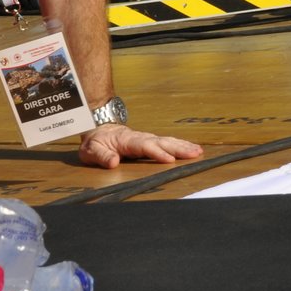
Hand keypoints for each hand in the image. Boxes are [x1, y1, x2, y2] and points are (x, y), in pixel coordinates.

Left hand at [79, 124, 203, 168]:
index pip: (145, 146)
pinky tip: (192, 149)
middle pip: (163, 142)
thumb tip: (113, 162)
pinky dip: (181, 145)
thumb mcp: (92, 150)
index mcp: (128, 141)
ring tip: (198, 151)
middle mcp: (141, 138)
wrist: (99, 128)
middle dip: (179, 148)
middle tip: (195, 153)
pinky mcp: (151, 142)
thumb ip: (102, 156)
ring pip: (168, 141)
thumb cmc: (96, 141)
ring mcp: (148, 139)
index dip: (157, 153)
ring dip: (183, 146)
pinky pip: (168, 142)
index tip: (169, 160)